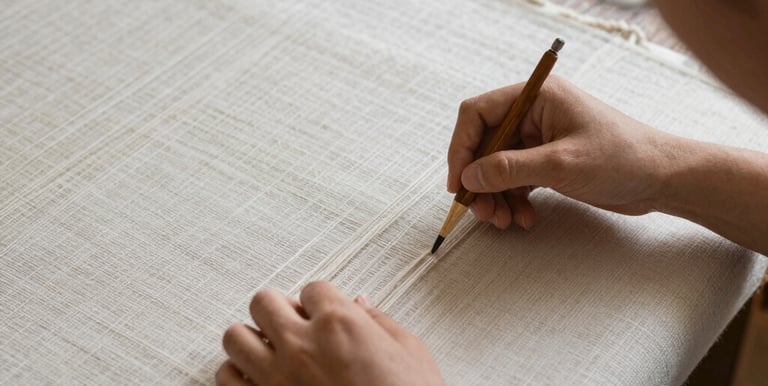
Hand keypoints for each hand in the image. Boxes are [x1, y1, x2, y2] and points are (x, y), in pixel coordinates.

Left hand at [217, 281, 443, 385]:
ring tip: (270, 350)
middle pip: (263, 301)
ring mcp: (277, 377)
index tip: (324, 313)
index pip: (312, 288)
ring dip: (252, 339)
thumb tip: (361, 304)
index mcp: (340, 323)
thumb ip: (380, 322)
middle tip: (293, 324)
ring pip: (235, 336)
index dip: (320, 301)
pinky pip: (226, 378)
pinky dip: (237, 374)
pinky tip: (257, 378)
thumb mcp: (410, 353)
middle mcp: (302, 345)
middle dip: (278, 309)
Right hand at [448, 76, 677, 228]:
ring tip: (503, 221)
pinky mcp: (547, 162)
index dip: (462, 147)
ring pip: (497, 167)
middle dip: (480, 181)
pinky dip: (514, 200)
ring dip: (495, 196)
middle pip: (485, 144)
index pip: (478, 113)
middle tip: (481, 212)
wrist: (662, 179)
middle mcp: (534, 114)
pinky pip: (516, 180)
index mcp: (537, 97)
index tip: (459, 182)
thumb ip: (510, 169)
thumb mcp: (561, 164)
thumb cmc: (622, 159)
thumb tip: (468, 177)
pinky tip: (524, 219)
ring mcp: (540, 139)